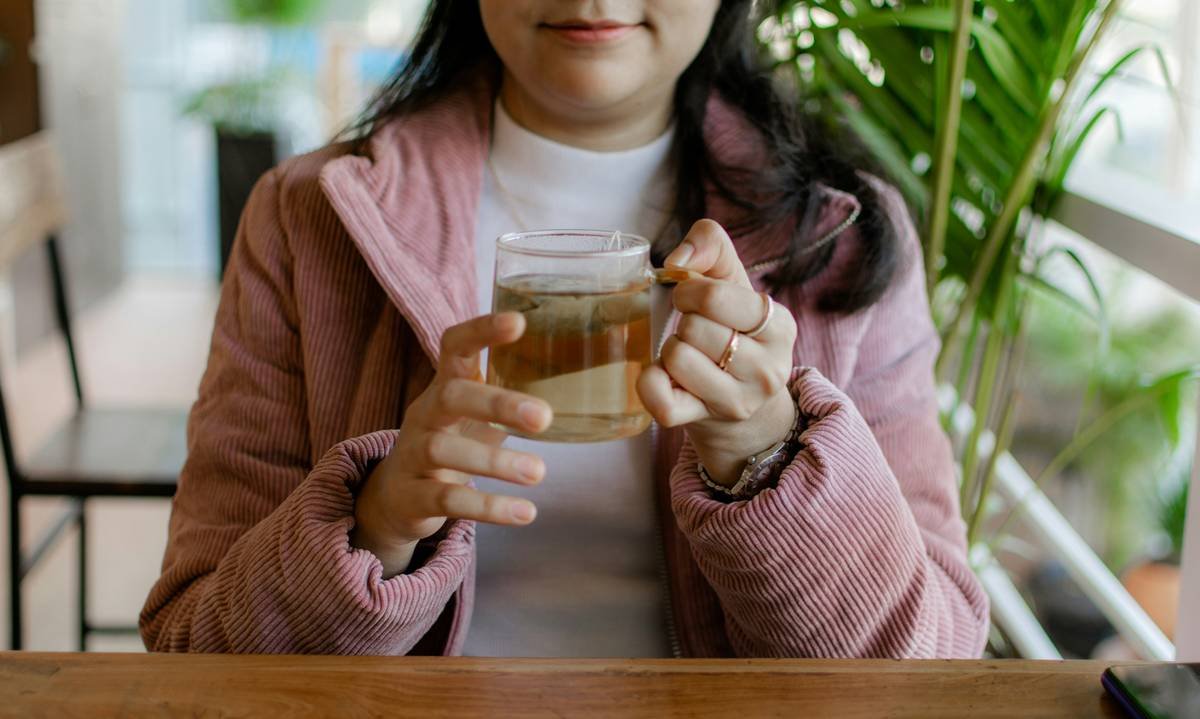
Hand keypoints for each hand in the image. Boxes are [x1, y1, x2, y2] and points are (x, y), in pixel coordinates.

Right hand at [352, 313, 551, 576]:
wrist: (397, 499)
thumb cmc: (453, 443)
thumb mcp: (476, 416)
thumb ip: (515, 400)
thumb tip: (584, 385)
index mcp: (445, 386)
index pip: (455, 346)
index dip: (481, 330)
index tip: (519, 323)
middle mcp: (425, 415)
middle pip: (451, 396)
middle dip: (496, 403)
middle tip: (544, 418)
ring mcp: (412, 455)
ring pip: (443, 450)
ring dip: (495, 462)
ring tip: (539, 472)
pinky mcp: (411, 497)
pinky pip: (447, 500)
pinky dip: (488, 507)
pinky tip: (525, 513)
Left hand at [637, 220, 797, 485]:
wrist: (741, 402)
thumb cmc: (731, 328)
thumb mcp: (731, 280)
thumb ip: (711, 244)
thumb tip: (676, 260)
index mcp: (779, 325)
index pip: (716, 298)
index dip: (690, 291)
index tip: (691, 298)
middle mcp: (768, 368)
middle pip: (693, 328)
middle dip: (682, 322)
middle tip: (693, 332)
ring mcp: (738, 401)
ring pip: (677, 358)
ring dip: (670, 349)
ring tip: (687, 353)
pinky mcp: (706, 422)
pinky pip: (662, 400)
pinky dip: (650, 382)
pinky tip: (663, 376)